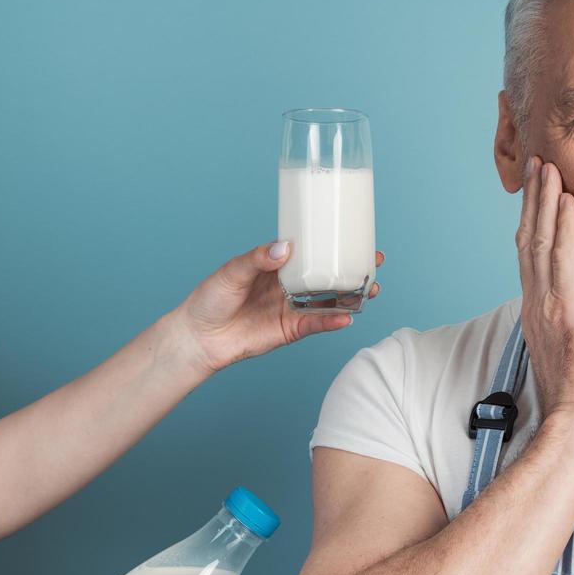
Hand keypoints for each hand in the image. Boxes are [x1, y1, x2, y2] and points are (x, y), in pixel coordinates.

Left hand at [170, 242, 385, 374]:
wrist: (199, 337)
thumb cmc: (210, 299)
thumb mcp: (232, 271)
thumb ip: (258, 259)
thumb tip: (285, 248)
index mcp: (277, 265)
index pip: (310, 251)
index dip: (332, 245)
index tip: (354, 237)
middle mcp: (290, 285)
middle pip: (328, 276)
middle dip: (352, 270)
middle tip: (373, 263)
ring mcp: (293, 307)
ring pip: (330, 300)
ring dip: (351, 296)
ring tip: (371, 291)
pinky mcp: (292, 330)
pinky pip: (317, 324)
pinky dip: (332, 321)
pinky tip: (347, 317)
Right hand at [515, 158, 573, 448]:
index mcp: (538, 310)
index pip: (532, 256)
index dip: (533, 220)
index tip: (538, 193)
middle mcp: (537, 301)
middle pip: (530, 239)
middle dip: (534, 200)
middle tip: (537, 165)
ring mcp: (548, 303)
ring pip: (542, 240)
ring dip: (545, 201)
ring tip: (548, 168)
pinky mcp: (567, 308)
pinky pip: (562, 258)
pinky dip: (562, 226)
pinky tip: (565, 200)